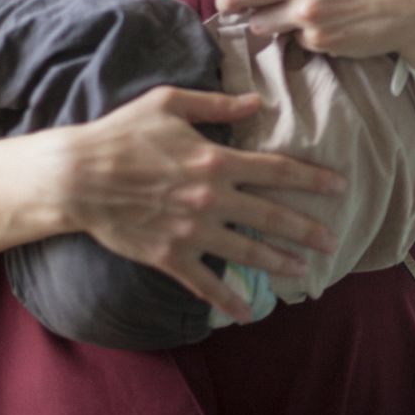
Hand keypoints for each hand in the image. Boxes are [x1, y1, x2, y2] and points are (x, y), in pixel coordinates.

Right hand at [55, 85, 344, 322]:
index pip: (277, 170)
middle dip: (307, 229)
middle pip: (271, 216)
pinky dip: (228, 300)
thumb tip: (257, 102)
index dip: (311, 179)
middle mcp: (210, 198)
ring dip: (278, 262)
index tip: (338, 186)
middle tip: (333, 240)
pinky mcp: (169, 256)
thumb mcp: (169, 103)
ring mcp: (191, 231)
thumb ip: (217, 104)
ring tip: (303, 270)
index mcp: (216, 160)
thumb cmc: (121, 133)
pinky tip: (248, 312)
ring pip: (246, 251)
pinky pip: (205, 283)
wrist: (76, 177)